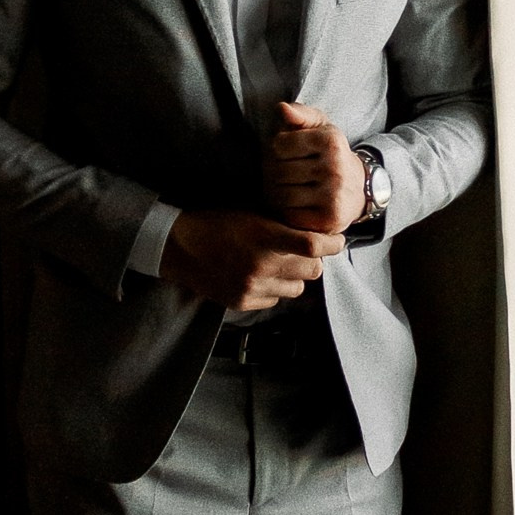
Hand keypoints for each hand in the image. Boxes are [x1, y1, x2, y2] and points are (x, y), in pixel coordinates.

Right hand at [159, 208, 344, 309]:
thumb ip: (283, 224)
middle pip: (313, 271)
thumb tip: (318, 230)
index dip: (332, 244)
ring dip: (294, 277)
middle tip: (303, 252)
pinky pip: (275, 299)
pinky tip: (258, 275)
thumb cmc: (217, 222)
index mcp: (265, 236)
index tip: (336, 241)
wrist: (178, 246)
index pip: (314, 247)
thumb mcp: (252, 213)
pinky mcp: (243, 302)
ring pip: (297, 289)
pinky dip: (274, 289)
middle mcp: (262, 265)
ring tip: (277, 264)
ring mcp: (253, 287)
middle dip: (313, 260)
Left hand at [263, 100, 367, 234]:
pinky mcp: (329, 219)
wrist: (359, 189)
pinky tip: (296, 204)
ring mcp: (333, 195)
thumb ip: (300, 114)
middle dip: (275, 173)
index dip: (277, 149)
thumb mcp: (320, 128)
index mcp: (331, 141)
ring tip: (287, 188)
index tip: (289, 153)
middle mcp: (335, 168)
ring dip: (277, 193)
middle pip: (278, 171)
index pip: (278, 145)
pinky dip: (287, 212)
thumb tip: (282, 108)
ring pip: (281, 195)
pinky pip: (290, 216)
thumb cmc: (331, 154)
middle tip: (285, 174)